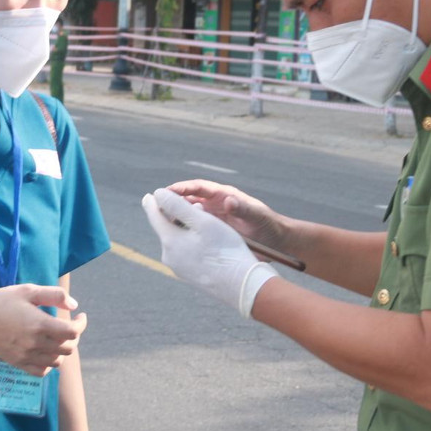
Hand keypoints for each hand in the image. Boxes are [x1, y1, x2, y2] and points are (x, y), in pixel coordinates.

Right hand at [0, 284, 85, 376]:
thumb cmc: (0, 301)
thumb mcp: (27, 290)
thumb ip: (53, 295)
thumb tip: (74, 305)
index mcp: (40, 324)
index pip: (73, 332)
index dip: (81, 324)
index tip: (81, 316)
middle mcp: (36, 343)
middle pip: (68, 348)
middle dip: (74, 336)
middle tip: (69, 325)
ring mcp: (27, 356)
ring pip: (57, 362)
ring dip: (62, 350)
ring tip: (57, 338)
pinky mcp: (18, 363)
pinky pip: (41, 371)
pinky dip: (48, 364)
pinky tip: (44, 351)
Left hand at [141, 189, 277, 317]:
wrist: (241, 285)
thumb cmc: (224, 249)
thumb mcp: (202, 221)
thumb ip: (178, 206)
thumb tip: (157, 194)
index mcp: (169, 241)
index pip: (154, 216)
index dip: (153, 203)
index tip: (150, 195)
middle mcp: (169, 257)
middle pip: (167, 228)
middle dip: (177, 215)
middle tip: (197, 206)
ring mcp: (179, 268)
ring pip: (177, 241)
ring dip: (186, 228)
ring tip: (206, 222)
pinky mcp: (189, 276)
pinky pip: (185, 253)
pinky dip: (192, 242)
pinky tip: (209, 242)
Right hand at [167, 179, 289, 250]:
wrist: (276, 242)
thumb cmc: (268, 225)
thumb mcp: (257, 216)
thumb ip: (243, 208)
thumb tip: (228, 200)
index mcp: (225, 196)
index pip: (199, 188)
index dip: (183, 187)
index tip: (168, 190)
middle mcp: (216, 204)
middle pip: (189, 198)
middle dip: (172, 200)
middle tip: (154, 204)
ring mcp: (213, 218)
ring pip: (188, 213)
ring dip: (174, 215)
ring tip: (158, 220)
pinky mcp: (213, 231)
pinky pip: (193, 228)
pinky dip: (183, 229)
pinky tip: (173, 237)